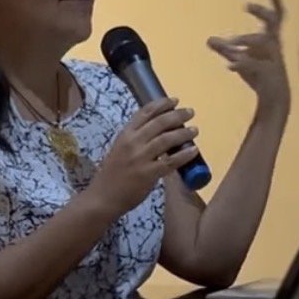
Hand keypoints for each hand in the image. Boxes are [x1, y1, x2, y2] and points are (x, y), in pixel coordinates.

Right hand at [88, 98, 199, 215]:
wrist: (103, 197)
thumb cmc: (111, 175)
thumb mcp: (120, 149)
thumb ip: (136, 140)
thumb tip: (159, 133)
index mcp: (125, 134)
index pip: (145, 112)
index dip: (162, 104)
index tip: (175, 101)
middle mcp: (133, 142)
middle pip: (159, 122)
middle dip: (177, 115)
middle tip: (190, 112)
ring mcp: (141, 158)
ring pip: (167, 139)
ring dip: (184, 133)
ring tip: (194, 130)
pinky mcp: (148, 173)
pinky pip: (171, 161)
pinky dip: (184, 154)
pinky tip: (194, 150)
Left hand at [206, 0, 289, 115]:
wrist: (274, 99)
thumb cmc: (260, 75)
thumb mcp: (241, 59)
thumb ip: (226, 49)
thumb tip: (209, 39)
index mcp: (270, 39)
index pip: (276, 17)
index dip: (274, 2)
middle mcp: (274, 46)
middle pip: (273, 23)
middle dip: (261, 12)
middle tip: (246, 6)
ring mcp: (274, 59)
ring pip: (264, 42)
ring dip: (246, 39)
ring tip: (230, 43)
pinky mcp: (269, 74)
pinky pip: (257, 65)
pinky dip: (242, 64)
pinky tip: (229, 66)